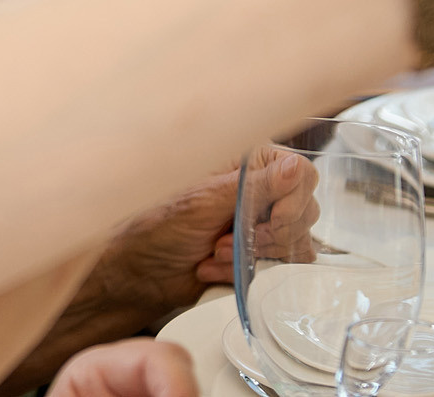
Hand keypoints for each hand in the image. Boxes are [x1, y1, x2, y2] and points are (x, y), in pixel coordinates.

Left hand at [0, 154, 316, 396]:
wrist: (129, 273)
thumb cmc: (148, 227)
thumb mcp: (199, 203)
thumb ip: (252, 186)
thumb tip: (297, 167)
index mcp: (241, 159)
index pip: (300, 173)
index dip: (289, 202)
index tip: (265, 221)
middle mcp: (254, 186)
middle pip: (304, 210)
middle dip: (265, 235)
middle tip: (223, 241)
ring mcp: (256, 221)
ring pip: (296, 241)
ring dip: (256, 257)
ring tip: (212, 255)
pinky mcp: (255, 254)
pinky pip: (281, 267)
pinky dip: (251, 275)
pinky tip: (215, 269)